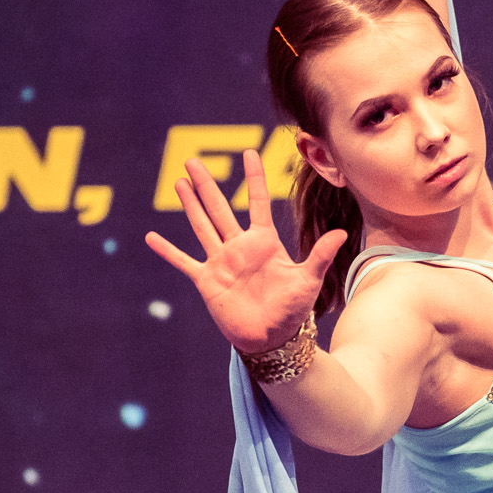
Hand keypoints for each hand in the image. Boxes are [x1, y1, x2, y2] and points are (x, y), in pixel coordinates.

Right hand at [144, 152, 346, 356]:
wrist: (272, 339)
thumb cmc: (292, 310)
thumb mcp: (308, 280)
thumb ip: (320, 255)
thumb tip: (342, 233)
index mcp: (264, 242)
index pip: (257, 201)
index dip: (254, 177)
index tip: (249, 152)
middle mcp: (239, 247)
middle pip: (219, 208)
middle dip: (206, 184)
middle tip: (192, 160)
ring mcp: (221, 262)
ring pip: (201, 226)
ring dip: (190, 205)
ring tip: (179, 182)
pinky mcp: (207, 280)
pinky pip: (183, 262)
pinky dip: (167, 251)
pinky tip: (151, 237)